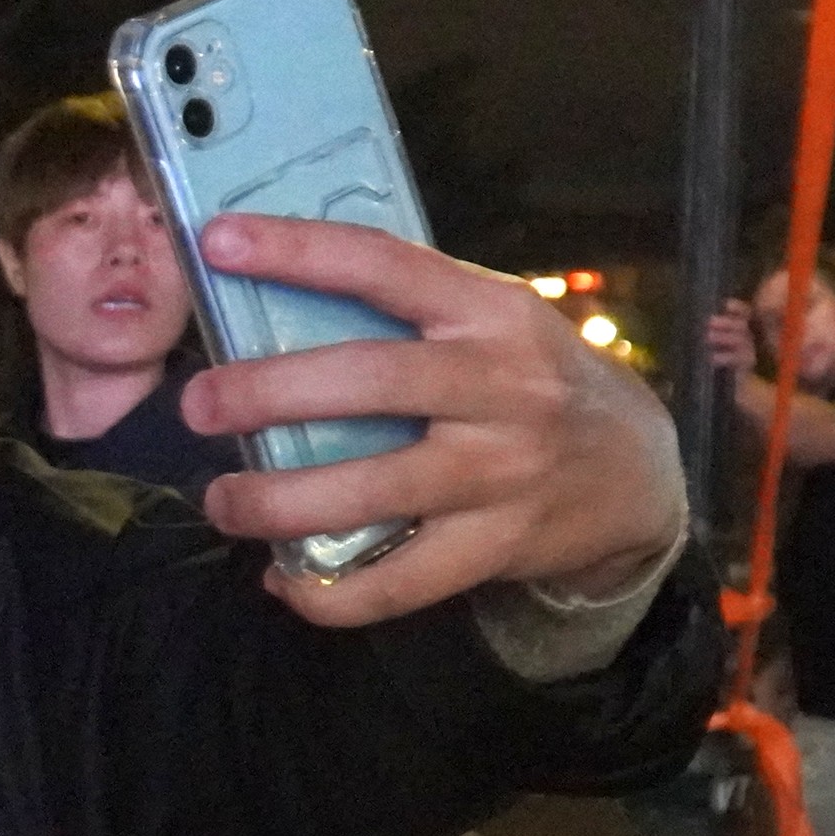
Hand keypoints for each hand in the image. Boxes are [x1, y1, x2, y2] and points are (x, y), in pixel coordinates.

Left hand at [177, 215, 686, 628]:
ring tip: (222, 500)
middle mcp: (501, 386)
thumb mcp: (493, 321)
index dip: (297, 250)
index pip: (384, 265)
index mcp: (490, 310)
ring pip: (374, 489)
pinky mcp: (499, 546)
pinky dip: (330, 593)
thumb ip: (407, 313)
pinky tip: (284, 580)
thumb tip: (269, 297)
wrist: (639, 471)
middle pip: (368, 382)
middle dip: (268, 391)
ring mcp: (502, 471)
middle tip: (195, 404)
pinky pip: (400, 582)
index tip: (216, 242)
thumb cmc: (533, 380)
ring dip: (280, 501)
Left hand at [700, 300, 758, 377]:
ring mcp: (749, 350)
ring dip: (724, 337)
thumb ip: (711, 329)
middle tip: (710, 322)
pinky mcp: (746, 365)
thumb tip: (695, 318)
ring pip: (740, 340)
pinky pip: (738, 359)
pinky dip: (725, 357)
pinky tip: (713, 357)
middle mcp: (748, 336)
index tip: (726, 305)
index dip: (737, 308)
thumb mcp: (715, 340)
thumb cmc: (718, 356)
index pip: (744, 313)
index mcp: (741, 327)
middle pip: (741, 325)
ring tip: (708, 336)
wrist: (732, 381)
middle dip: (726, 322)